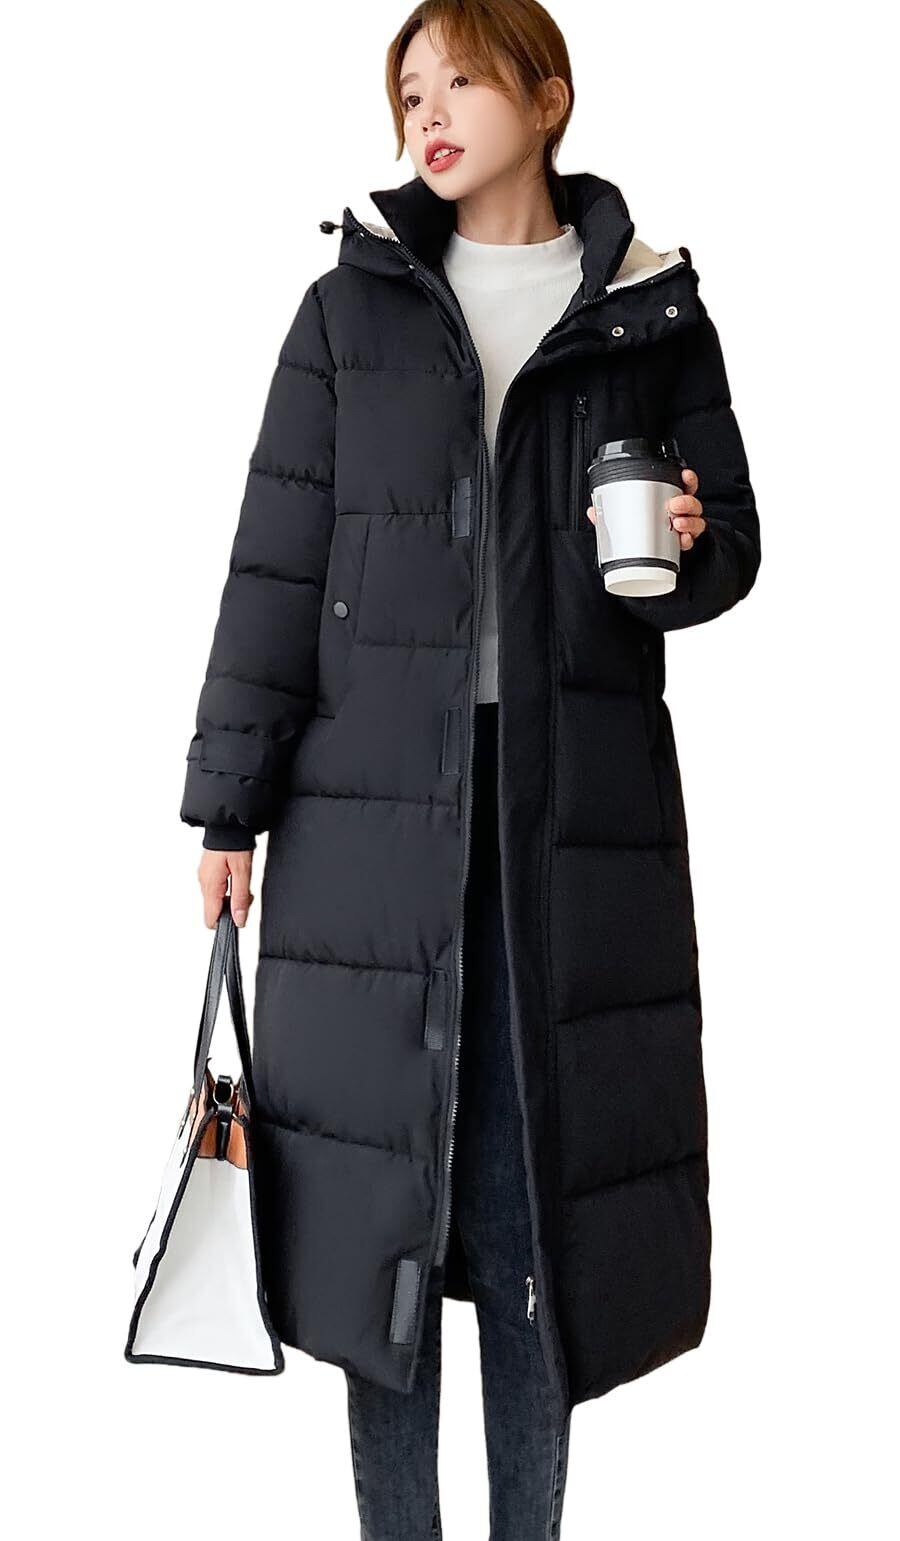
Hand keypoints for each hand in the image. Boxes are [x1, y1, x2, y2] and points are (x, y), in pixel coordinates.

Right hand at [198, 849, 253, 928]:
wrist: (228, 823)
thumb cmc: (234, 843)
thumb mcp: (243, 872)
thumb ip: (240, 898)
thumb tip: (239, 920)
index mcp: (210, 886)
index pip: (210, 919)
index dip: (225, 923)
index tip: (239, 915)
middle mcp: (203, 883)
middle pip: (214, 910)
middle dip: (231, 907)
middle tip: (247, 894)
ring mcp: (203, 876)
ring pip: (216, 899)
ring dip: (230, 896)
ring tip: (243, 882)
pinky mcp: (207, 871)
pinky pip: (215, 887)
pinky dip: (227, 887)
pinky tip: (236, 876)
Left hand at [586, 466, 706, 549]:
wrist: (645, 558)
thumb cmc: (639, 532)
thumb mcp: (623, 520)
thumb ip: (610, 515)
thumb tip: (593, 511)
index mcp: (669, 500)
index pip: (683, 486)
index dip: (687, 479)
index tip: (684, 475)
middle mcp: (681, 513)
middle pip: (693, 502)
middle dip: (686, 501)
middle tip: (674, 505)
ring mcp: (685, 528)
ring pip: (697, 520)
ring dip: (689, 521)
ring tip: (677, 523)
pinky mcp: (685, 543)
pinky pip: (691, 540)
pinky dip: (688, 539)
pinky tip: (682, 540)